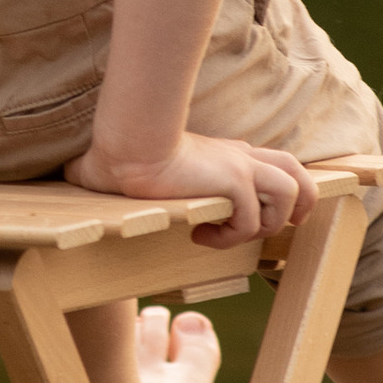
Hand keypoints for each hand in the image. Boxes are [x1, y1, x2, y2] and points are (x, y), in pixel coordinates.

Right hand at [67, 125, 314, 251]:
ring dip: (262, 225)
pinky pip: (250, 219)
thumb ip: (148, 174)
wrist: (127, 147)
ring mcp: (241, 168)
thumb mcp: (156, 166)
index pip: (277, 166)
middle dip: (303, 205)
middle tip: (283, 227)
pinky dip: (231, 236)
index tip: (258, 217)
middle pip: (299, 174)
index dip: (281, 193)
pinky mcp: (232, 182)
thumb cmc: (127, 153)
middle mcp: (242, 157)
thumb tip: (80, 174)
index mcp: (232, 154)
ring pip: (287, 195)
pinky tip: (202, 236)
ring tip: (227, 234)